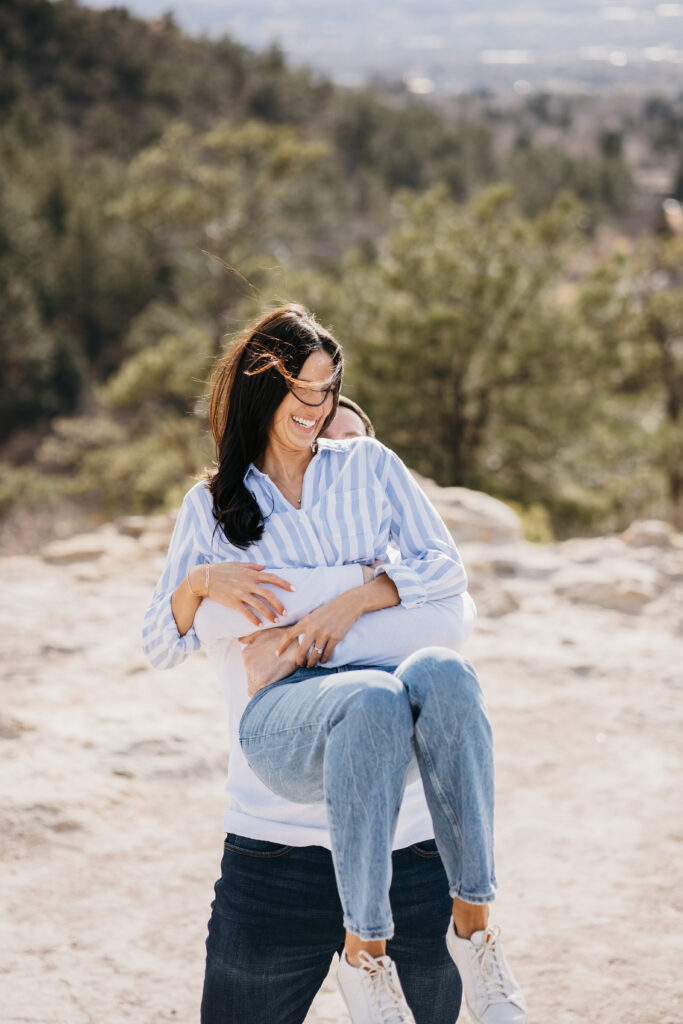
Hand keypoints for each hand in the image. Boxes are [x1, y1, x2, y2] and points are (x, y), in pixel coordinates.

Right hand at [190, 561, 294, 626]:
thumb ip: (252, 566)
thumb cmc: (221, 570)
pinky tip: (259, 625)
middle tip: (285, 612)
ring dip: (269, 613)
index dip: (284, 583)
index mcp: (251, 573)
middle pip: (268, 594)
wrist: (204, 577)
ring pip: (259, 605)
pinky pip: (246, 612)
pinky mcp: (232, 602)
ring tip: (276, 620)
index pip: (272, 577)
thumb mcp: (238, 564)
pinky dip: (253, 619)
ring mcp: (240, 593)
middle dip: (279, 604)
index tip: (294, 589)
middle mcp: (248, 583)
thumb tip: (264, 566)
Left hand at [240, 626, 299, 697]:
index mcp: (246, 653)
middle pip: (250, 677)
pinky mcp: (261, 680)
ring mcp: (253, 671)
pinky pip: (254, 692)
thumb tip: (239, 640)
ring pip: (252, 685)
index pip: (248, 669)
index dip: (259, 670)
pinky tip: (270, 686)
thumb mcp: (264, 633)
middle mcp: (247, 662)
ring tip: (274, 677)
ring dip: (261, 684)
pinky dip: (260, 692)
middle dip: (260, 677)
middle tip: (273, 673)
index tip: (269, 668)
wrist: (297, 644)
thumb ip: (250, 638)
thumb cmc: (281, 638)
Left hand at [246, 590, 362, 668]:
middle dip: (299, 661)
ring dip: (312, 663)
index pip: (289, 635)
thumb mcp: (314, 614)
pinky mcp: (335, 638)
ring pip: (314, 655)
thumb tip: (297, 637)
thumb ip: (306, 625)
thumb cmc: (330, 609)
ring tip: (311, 664)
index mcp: (306, 621)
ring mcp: (325, 634)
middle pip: (301, 651)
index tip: (277, 653)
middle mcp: (314, 628)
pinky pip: (327, 654)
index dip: (281, 646)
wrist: (348, 604)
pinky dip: (324, 660)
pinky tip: (322, 660)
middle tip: (300, 664)